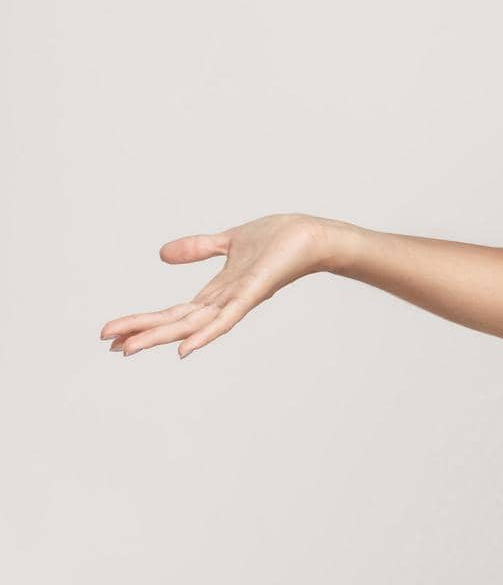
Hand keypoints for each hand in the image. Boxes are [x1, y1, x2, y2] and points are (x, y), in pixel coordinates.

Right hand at [100, 213, 334, 357]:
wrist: (312, 235)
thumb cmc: (279, 240)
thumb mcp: (227, 241)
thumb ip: (197, 249)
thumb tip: (162, 254)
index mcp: (216, 292)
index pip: (173, 312)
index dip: (143, 322)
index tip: (112, 335)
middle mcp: (224, 302)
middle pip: (176, 323)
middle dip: (143, 333)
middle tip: (110, 345)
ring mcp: (239, 300)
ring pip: (193, 324)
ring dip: (162, 336)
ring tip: (130, 349)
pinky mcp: (254, 293)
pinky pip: (227, 318)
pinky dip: (206, 334)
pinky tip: (185, 349)